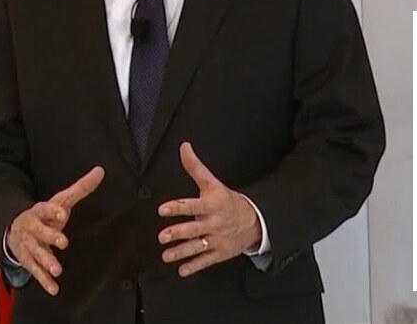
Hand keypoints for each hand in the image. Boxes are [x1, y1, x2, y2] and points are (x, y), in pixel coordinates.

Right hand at [7, 166, 104, 295]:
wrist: (14, 229)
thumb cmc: (44, 215)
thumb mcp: (60, 200)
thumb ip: (81, 188)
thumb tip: (101, 171)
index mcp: (40, 212)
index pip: (46, 209)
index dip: (53, 212)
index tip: (62, 213)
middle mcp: (32, 228)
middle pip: (40, 232)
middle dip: (50, 237)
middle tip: (63, 242)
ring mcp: (28, 245)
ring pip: (36, 254)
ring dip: (46, 262)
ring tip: (57, 269)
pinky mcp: (28, 260)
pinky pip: (35, 272)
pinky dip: (44, 281)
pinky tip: (54, 288)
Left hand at [158, 142, 261, 276]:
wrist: (254, 220)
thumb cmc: (227, 200)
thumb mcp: (213, 182)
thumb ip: (195, 167)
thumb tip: (184, 146)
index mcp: (211, 205)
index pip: (192, 206)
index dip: (176, 207)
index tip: (162, 210)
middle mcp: (213, 223)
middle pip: (193, 228)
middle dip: (177, 233)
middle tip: (162, 236)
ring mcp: (217, 239)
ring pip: (197, 247)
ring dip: (181, 252)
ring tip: (166, 256)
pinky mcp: (219, 253)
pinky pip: (206, 261)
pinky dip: (194, 267)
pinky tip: (182, 270)